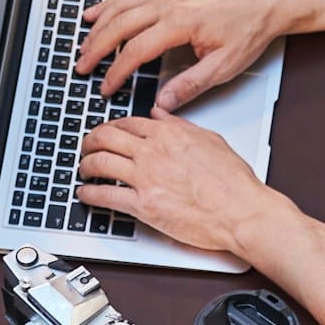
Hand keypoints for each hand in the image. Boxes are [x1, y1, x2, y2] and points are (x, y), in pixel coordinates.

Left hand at [74, 109, 272, 261]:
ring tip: (83, 169)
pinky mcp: (143, 206)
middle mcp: (153, 152)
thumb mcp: (209, 140)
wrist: (240, 211)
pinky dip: (89, 194)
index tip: (107, 132)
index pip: (128, 123)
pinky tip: (85, 194)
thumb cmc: (233, 182)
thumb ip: (180, 125)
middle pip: (105, 138)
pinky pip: (106, 196)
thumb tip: (162, 113)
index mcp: (168, 134)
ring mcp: (145, 178)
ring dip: (86, 165)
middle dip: (90, 141)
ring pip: (100, 163)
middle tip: (86, 147)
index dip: (111, 126)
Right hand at [75, 0, 324, 105]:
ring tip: (83, 43)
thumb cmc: (250, 28)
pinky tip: (98, 12)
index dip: (117, 71)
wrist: (266, 0)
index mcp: (182, 24)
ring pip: (122, 6)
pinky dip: (111, 3)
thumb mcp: (224, 66)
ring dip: (99, 25)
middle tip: (82, 66)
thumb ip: (190, 85)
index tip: (106, 87)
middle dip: (97, 47)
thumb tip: (164, 102)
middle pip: (120, 24)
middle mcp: (170, 5)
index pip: (137, 50)